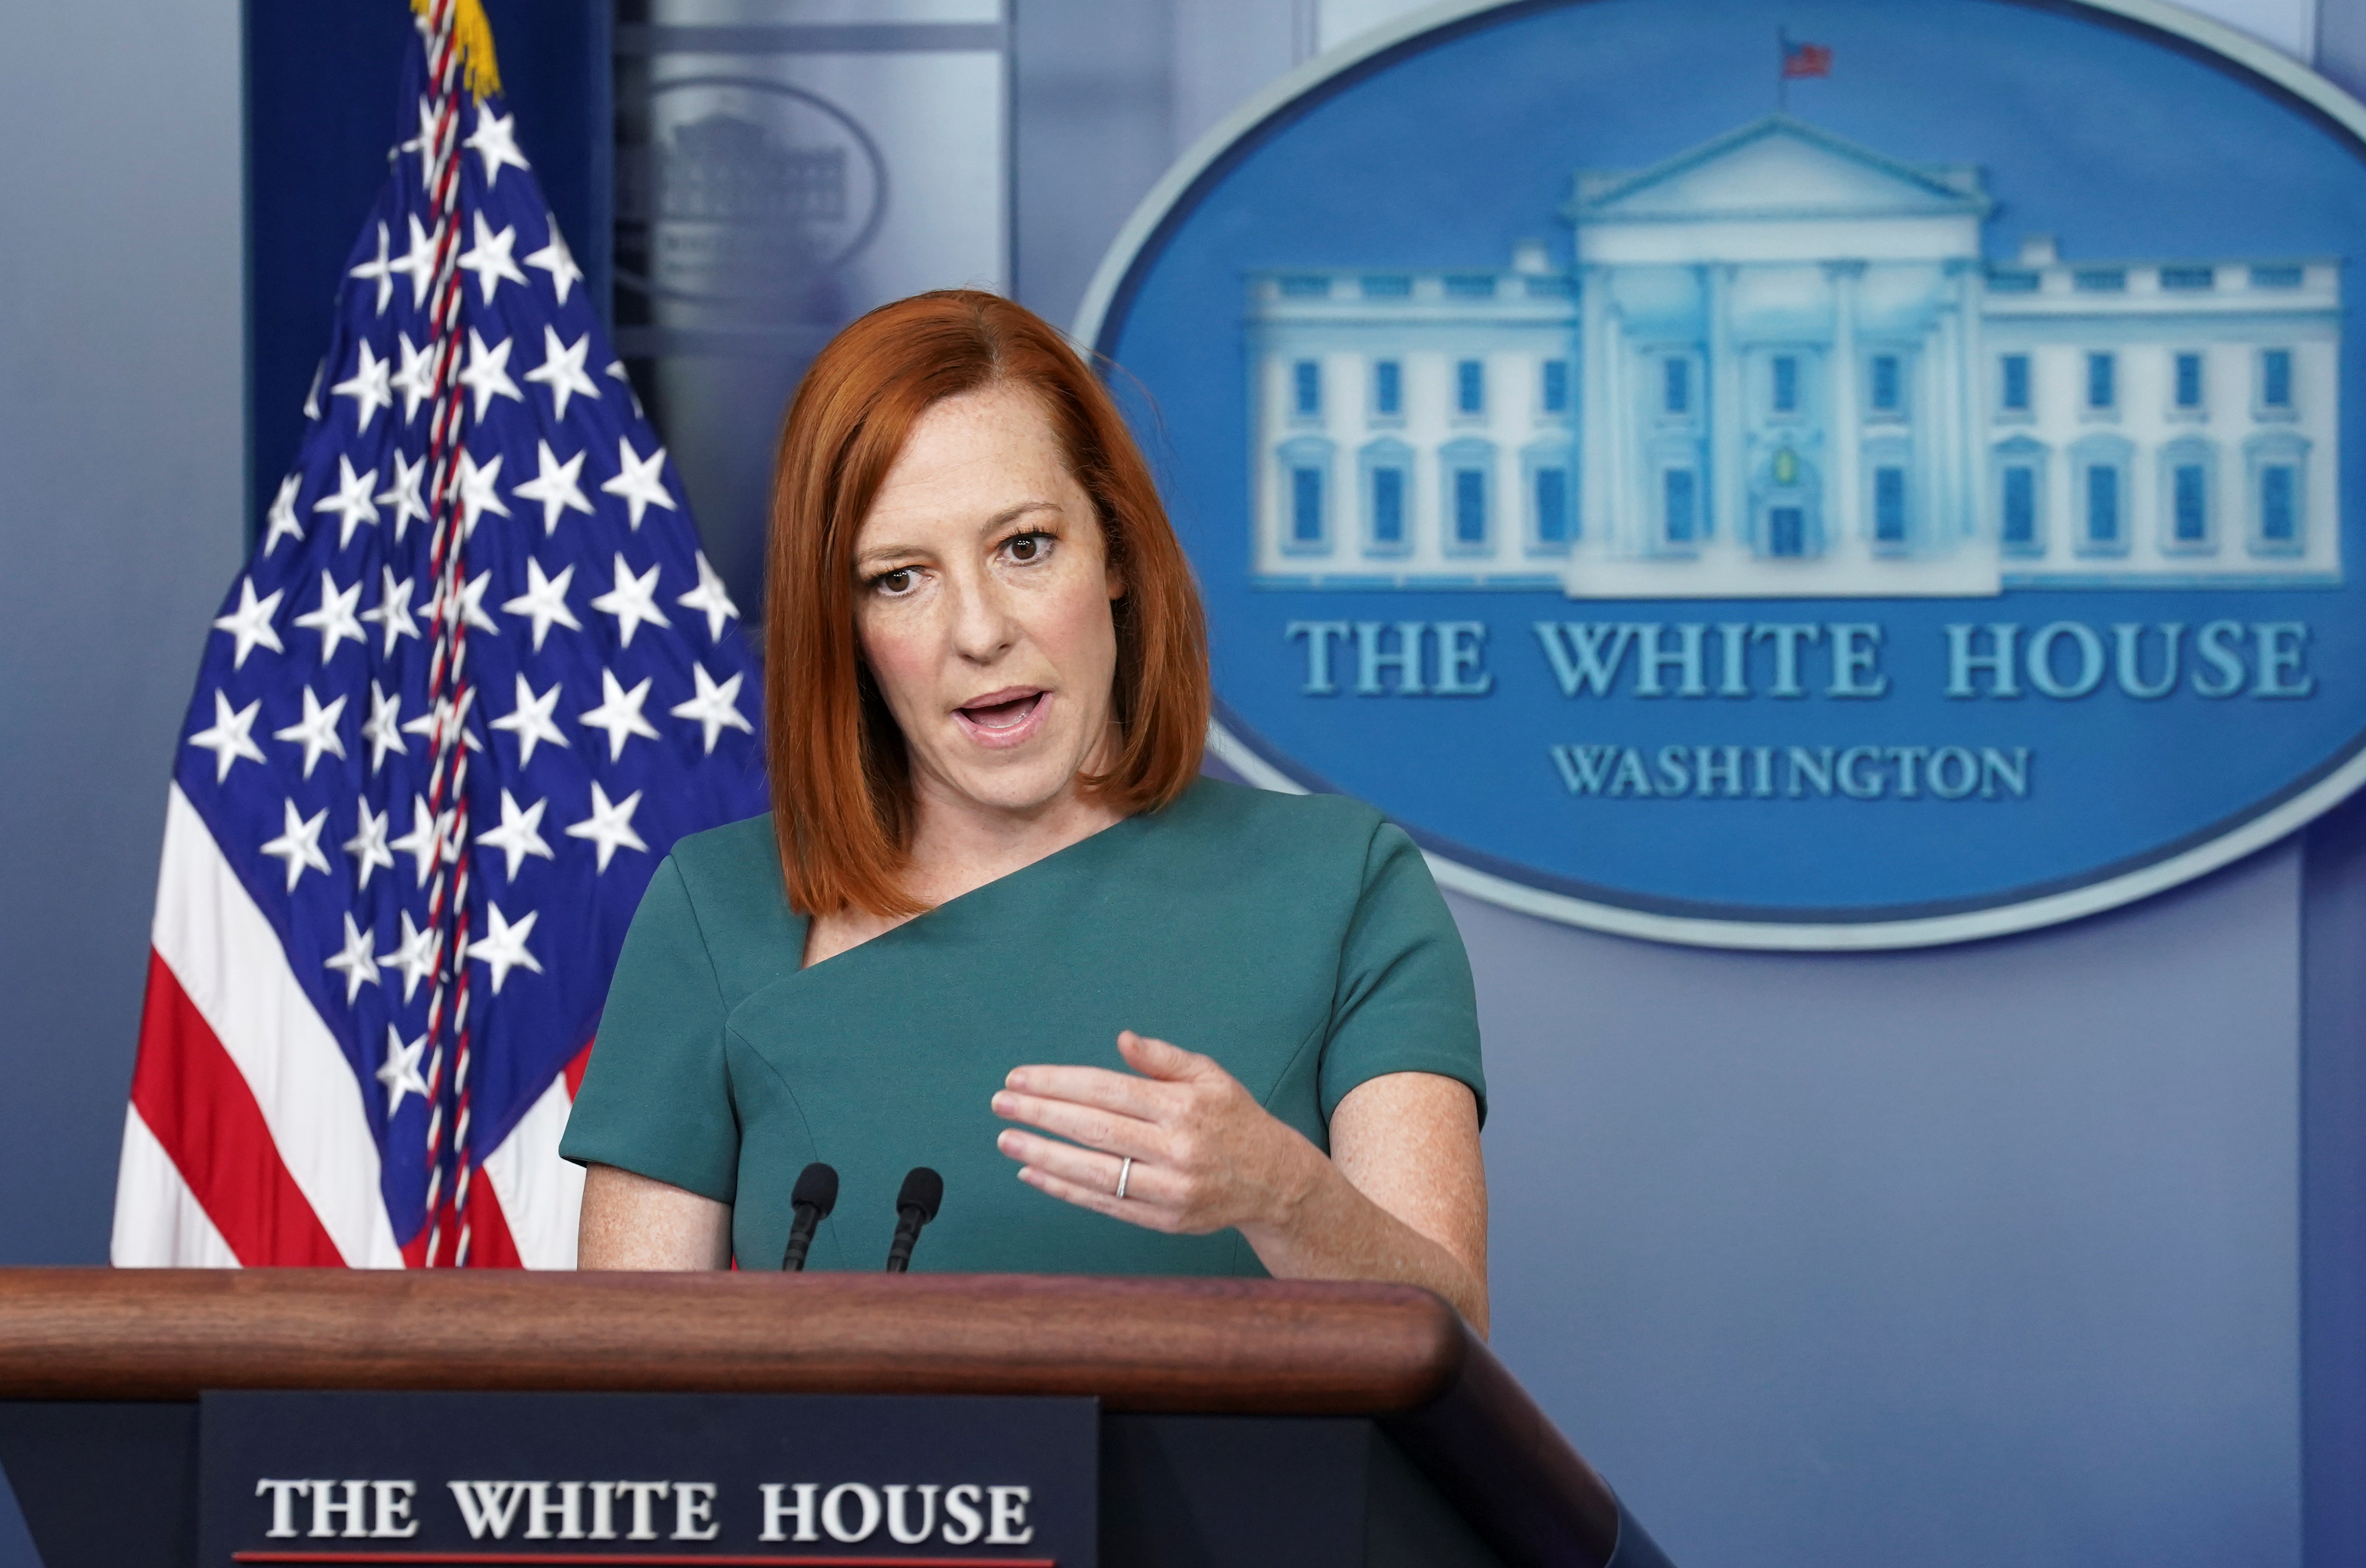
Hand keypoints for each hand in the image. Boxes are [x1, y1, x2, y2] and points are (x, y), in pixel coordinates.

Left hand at [991, 1030, 1322, 1234]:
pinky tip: (1033, 1174)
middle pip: (1095, 1130)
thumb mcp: (1210, 1077)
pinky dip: (1065, 1190)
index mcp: (1183, 1106)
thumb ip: (1164, 1058)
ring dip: (1044, 1155)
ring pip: (1096, 1172)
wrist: (1274, 1181)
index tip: (1020, 1078)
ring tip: (1007, 1139)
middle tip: (1000, 1104)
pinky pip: (1106, 1204)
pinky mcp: (1165, 1220)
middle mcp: (1177, 1148)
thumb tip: (1122, 1039)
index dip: (1059, 1084)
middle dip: (1042, 1115)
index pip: (1108, 1091)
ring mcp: (1170, 1189)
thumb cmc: (1233, 1119)